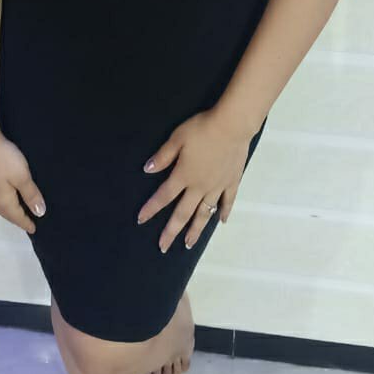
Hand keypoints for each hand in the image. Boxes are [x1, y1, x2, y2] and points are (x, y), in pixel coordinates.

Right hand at [0, 125, 45, 234]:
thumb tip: (39, 213)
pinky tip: (1, 193)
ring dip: (6, 208)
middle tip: (25, 221)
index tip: (33, 229)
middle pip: (5, 212)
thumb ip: (31, 195)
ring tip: (14, 209)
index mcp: (2, 200)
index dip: (25, 223)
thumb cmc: (4, 159)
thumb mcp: (22, 176)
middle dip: (15, 217)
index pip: (16, 216)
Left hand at [137, 109, 251, 252]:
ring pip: (205, 213)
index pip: (163, 196)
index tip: (140, 220)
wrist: (232, 126)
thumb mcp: (177, 138)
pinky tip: (221, 222)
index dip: (151, 209)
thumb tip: (147, 170)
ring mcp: (217, 186)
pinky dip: (224, 212)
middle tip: (163, 247)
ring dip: (195, 230)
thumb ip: (163, 156)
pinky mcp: (232, 182)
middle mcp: (200, 187)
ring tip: (189, 244)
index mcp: (184, 176)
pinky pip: (227, 202)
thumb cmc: (202, 129)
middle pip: (183, 213)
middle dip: (171, 231)